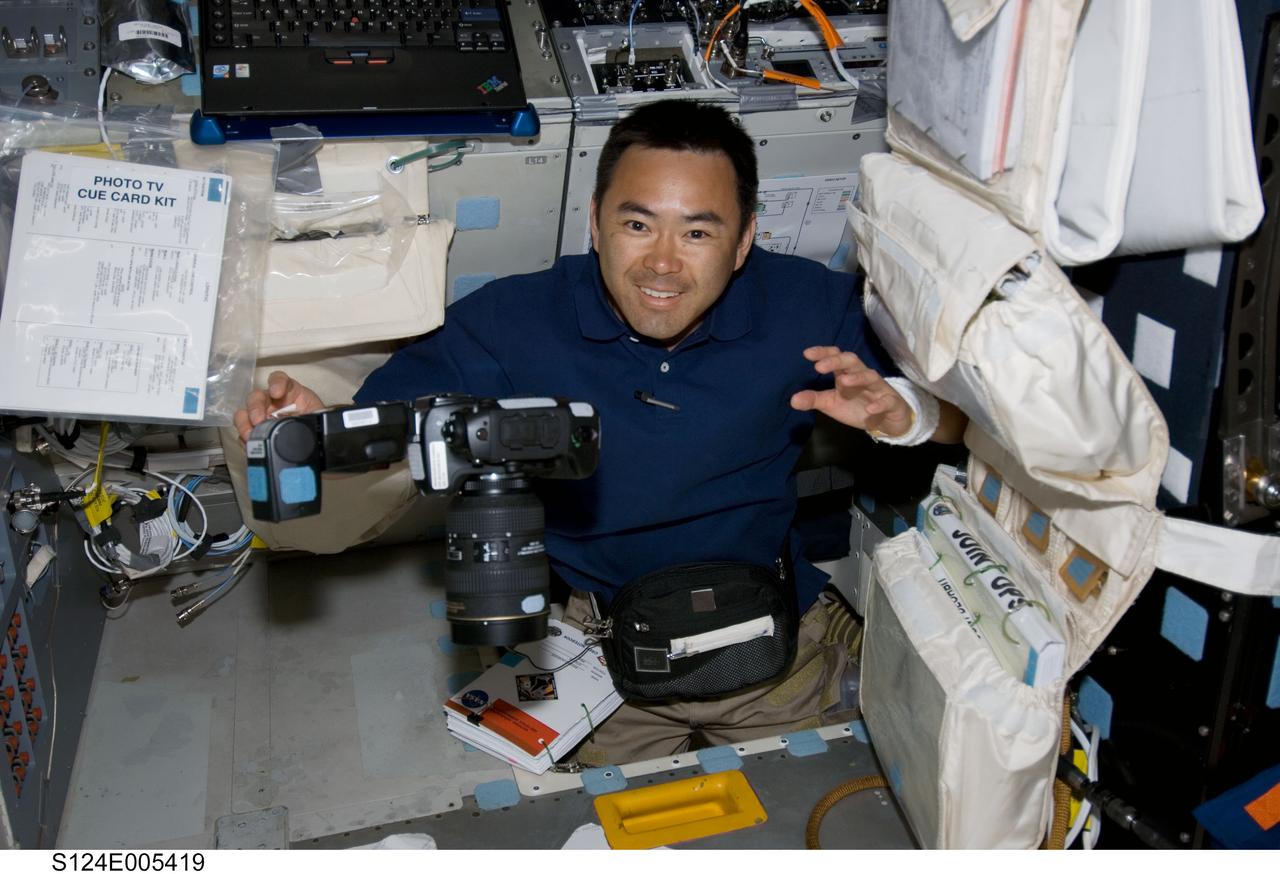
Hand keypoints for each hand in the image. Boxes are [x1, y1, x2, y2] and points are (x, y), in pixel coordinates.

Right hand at [234, 370, 324, 442]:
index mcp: (289, 392)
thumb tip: (320, 423)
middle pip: (257, 397)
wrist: (315, 440)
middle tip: (258, 420)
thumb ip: (317, 416)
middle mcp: (272, 402)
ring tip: (250, 435)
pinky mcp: (256, 432)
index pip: (280, 379)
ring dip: (244, 423)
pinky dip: (245, 438)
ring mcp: (261, 417)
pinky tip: (251, 443)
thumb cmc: (317, 422)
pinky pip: (244, 433)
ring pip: (244, 414)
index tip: (276, 392)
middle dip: (255, 407)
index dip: (276, 382)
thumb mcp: (320, 416)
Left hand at [790, 346, 913, 436]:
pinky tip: (870, 410)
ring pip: (870, 376)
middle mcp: (862, 376)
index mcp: (846, 374)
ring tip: (842, 382)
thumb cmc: (857, 406)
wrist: (886, 421)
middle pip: (852, 361)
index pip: (836, 356)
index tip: (807, 354)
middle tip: (820, 367)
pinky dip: (879, 404)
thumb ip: (814, 400)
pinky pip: (887, 401)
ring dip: (857, 378)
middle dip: (837, 361)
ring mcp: (878, 388)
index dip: (823, 353)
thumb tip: (793, 400)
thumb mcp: (832, 403)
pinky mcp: (891, 402)